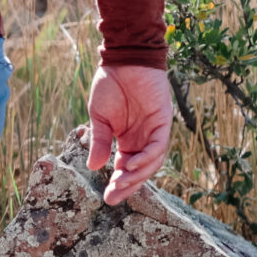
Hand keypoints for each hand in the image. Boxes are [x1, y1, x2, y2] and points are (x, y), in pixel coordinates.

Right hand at [87, 64, 173, 206]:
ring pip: (152, 162)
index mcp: (128, 140)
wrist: (123, 58)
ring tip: (121, 183)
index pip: (126, 168)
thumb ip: (99, 141)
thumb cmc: (110, 84)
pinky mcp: (164, 120)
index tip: (106, 198)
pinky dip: (147, 157)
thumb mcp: (99, 118)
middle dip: (128, 186)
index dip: (118, 184)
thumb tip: (93, 167)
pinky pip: (158, 145)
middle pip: (141, 170)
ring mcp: (155, 131)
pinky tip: (131, 164)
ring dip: (137, 175)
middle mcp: (143, 139)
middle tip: (113, 197)